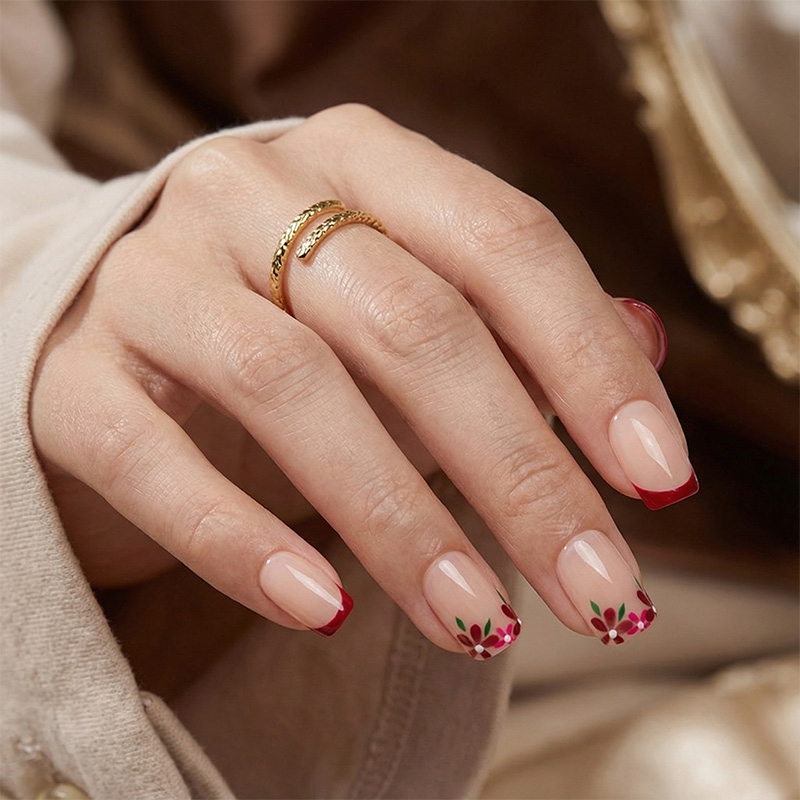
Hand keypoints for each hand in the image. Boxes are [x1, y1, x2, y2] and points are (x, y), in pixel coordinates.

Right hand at [31, 105, 691, 656]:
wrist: (116, 331)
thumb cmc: (288, 323)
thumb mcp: (405, 308)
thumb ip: (516, 324)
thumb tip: (646, 344)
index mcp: (358, 162)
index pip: (505, 242)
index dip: (590, 359)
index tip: (658, 480)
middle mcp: (251, 196)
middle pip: (414, 325)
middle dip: (521, 471)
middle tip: (597, 592)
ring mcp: (153, 279)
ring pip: (293, 389)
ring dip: (402, 520)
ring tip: (478, 623)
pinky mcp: (74, 376)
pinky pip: (158, 461)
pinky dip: (244, 543)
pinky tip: (324, 609)